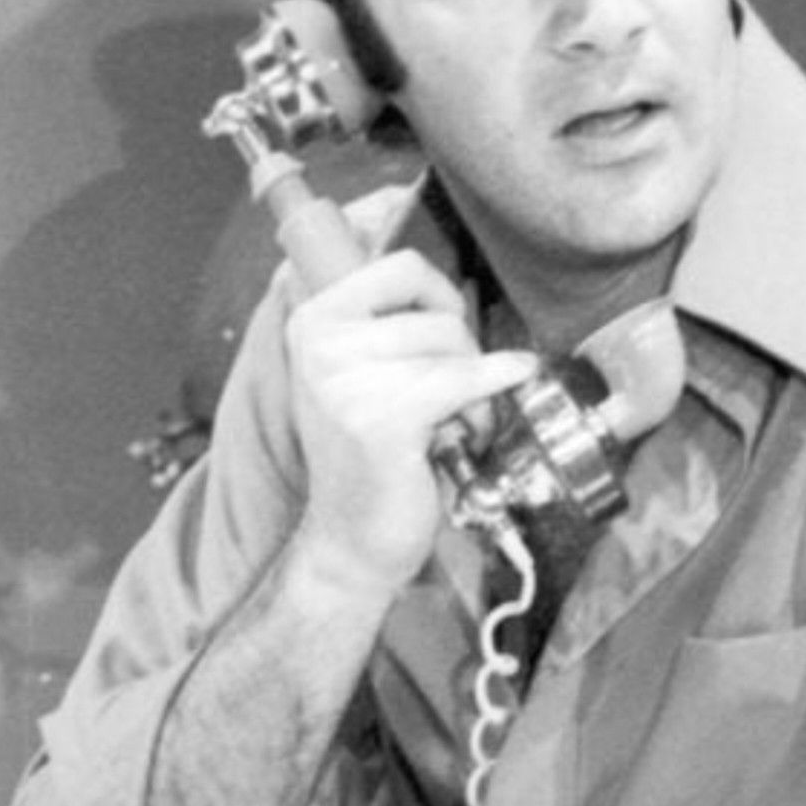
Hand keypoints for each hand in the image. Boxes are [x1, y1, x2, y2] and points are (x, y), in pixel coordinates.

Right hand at [279, 249, 535, 597]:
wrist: (352, 540)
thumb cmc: (369, 456)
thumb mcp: (360, 374)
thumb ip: (388, 323)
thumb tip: (448, 283)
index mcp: (312, 320)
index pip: (401, 266)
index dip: (440, 295)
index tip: (448, 331)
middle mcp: (320, 343)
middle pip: (436, 312)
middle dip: (463, 352)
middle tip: (452, 397)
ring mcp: (346, 381)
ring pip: (453, 346)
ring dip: (473, 388)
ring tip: (454, 426)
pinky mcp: (382, 418)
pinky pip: (462, 380)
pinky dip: (493, 388)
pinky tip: (492, 406)